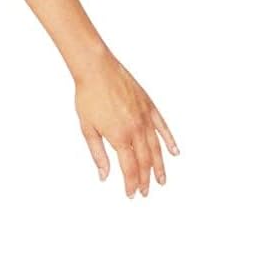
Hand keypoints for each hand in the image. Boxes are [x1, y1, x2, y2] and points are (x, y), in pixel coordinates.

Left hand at [74, 53, 178, 196]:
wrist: (96, 69)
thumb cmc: (88, 97)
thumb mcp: (88, 129)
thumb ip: (98, 154)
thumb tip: (104, 175)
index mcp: (120, 137)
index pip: (129, 168)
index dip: (131, 183)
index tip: (132, 194)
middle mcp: (136, 129)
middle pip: (145, 161)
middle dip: (146, 179)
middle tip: (146, 193)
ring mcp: (145, 117)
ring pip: (156, 148)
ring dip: (160, 166)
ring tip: (162, 181)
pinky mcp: (149, 106)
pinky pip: (163, 127)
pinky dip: (169, 141)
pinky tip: (174, 152)